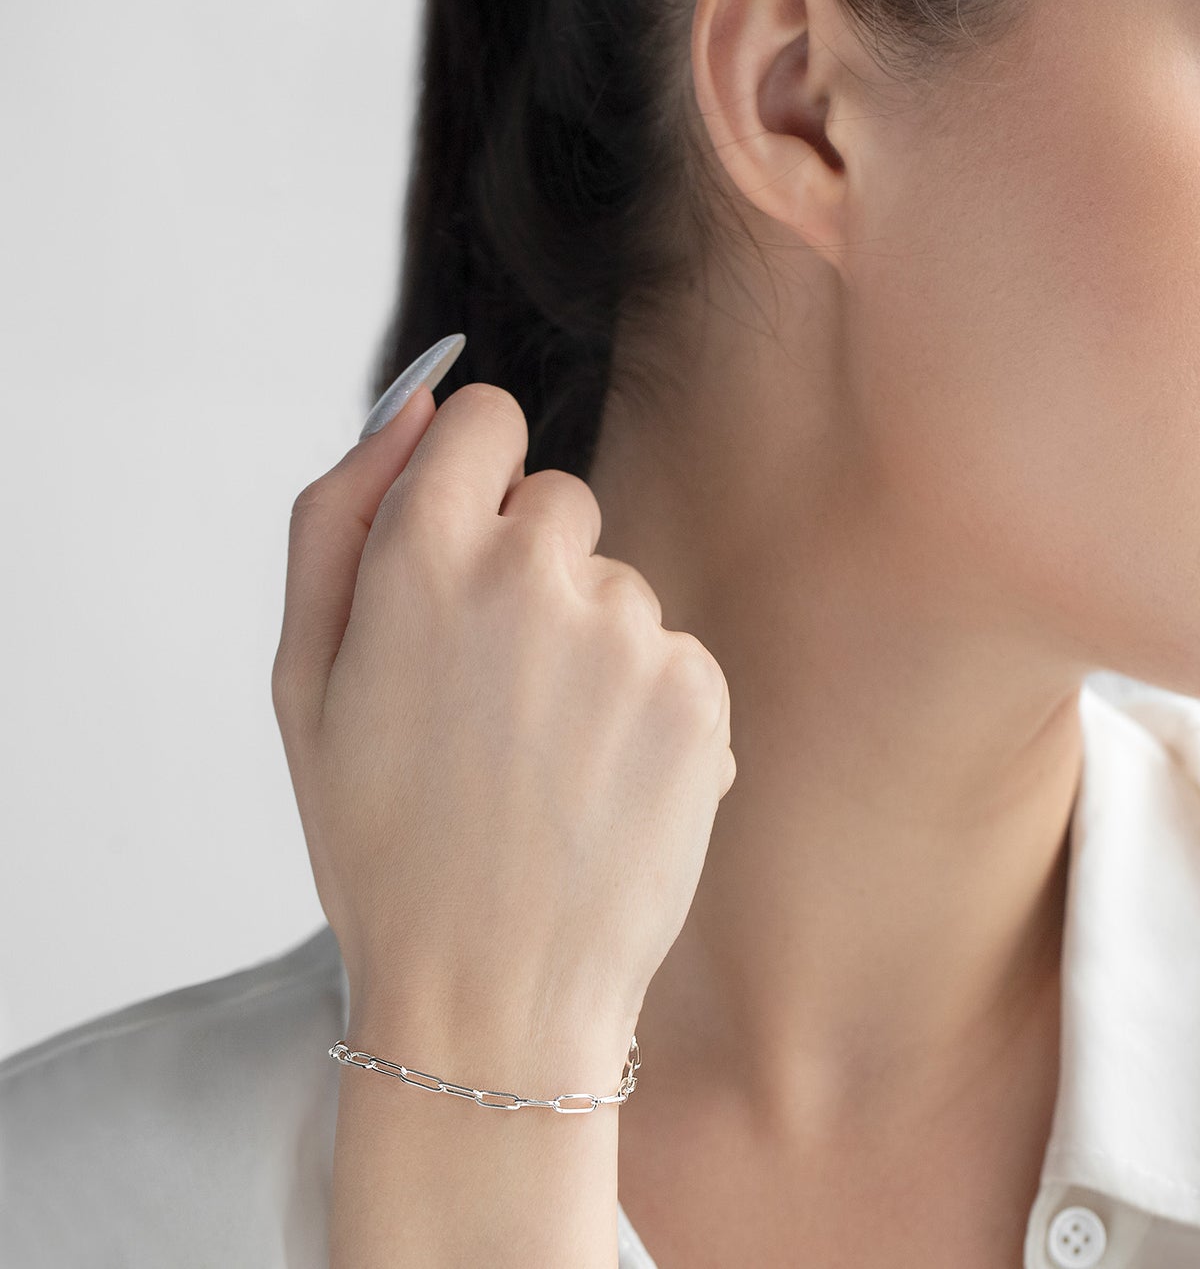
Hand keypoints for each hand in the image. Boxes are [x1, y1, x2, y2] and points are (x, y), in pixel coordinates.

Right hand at [272, 354, 733, 1066]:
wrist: (492, 993)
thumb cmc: (382, 840)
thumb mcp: (305, 678)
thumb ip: (339, 516)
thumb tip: (414, 401)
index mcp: (422, 555)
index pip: (485, 420)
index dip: (470, 480)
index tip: (462, 548)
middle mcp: (535, 572)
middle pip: (557, 503)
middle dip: (525, 571)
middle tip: (487, 696)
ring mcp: (629, 631)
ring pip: (618, 591)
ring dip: (587, 651)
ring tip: (541, 764)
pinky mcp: (699, 691)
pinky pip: (673, 656)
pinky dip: (646, 709)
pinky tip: (600, 788)